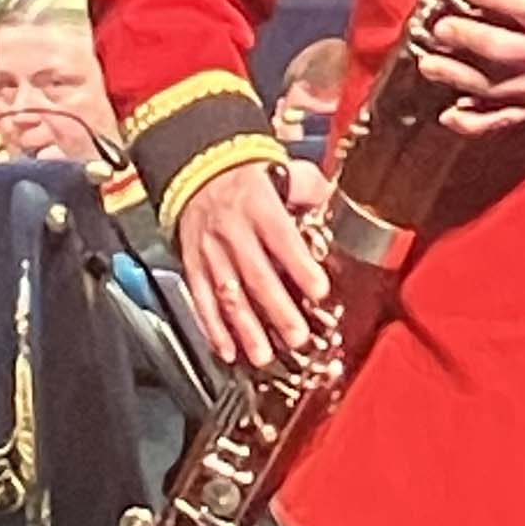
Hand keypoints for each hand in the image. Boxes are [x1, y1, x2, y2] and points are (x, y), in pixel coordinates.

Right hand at [176, 155, 331, 372]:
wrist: (197, 170)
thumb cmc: (247, 177)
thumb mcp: (283, 170)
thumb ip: (308, 187)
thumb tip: (331, 199)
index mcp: (258, 207)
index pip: (281, 239)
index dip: (299, 266)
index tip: (319, 291)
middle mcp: (232, 231)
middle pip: (255, 274)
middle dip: (276, 310)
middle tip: (296, 337)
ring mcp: (210, 251)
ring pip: (227, 294)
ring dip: (245, 329)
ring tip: (262, 355)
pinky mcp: (193, 265)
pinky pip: (201, 300)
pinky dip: (212, 327)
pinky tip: (227, 349)